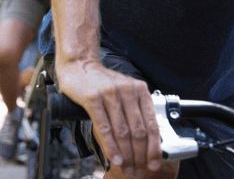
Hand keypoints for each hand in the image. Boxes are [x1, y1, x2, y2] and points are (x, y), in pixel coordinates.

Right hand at [56, 59, 163, 177]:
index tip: (153, 163)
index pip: (152, 124)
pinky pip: (104, 128)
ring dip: (126, 155)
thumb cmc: (102, 82)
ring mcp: (110, 93)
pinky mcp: (93, 98)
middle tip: (138, 171)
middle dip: (140, 156)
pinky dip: (111, 147)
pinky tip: (114, 158)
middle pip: (138, 132)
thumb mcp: (125, 91)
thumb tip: (146, 142)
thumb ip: (136, 111)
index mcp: (140, 90)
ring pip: (123, 132)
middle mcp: (128, 90)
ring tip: (127, 169)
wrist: (79, 65)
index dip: (154, 148)